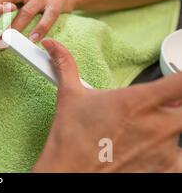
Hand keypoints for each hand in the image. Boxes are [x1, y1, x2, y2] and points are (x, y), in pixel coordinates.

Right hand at [33, 39, 181, 172]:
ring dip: (168, 132)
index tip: (174, 81)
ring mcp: (165, 151)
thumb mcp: (70, 96)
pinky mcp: (167, 170)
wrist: (68, 174)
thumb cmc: (71, 139)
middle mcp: (157, 124)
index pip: (181, 81)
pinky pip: (180, 160)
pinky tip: (147, 155)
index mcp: (138, 101)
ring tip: (143, 138)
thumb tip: (52, 46)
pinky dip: (169, 157)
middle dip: (176, 105)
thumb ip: (66, 65)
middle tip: (157, 109)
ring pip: (181, 133)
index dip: (180, 79)